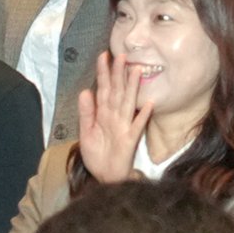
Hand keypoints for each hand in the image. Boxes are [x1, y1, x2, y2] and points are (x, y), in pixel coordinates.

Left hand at [73, 50, 152, 183]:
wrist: (105, 177)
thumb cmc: (98, 155)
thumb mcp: (86, 133)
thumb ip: (86, 113)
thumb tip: (85, 91)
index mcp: (103, 114)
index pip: (103, 89)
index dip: (103, 73)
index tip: (103, 56)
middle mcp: (114, 117)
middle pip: (117, 91)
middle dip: (118, 73)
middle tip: (121, 54)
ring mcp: (123, 127)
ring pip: (127, 102)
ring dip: (132, 87)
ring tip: (136, 70)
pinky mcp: (130, 140)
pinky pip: (137, 126)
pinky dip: (142, 115)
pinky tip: (148, 103)